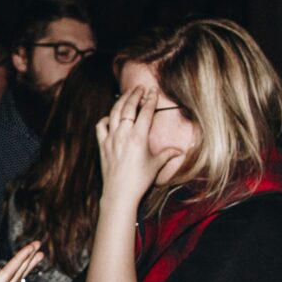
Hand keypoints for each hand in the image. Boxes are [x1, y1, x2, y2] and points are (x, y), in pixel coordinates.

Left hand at [94, 88, 181, 208]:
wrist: (120, 193)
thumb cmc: (140, 180)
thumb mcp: (156, 165)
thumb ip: (168, 154)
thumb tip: (180, 151)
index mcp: (139, 137)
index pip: (145, 112)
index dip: (150, 100)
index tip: (153, 91)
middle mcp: (124, 134)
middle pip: (128, 107)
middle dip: (135, 95)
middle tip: (140, 88)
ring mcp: (111, 138)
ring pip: (114, 112)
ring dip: (121, 101)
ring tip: (127, 94)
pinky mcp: (102, 145)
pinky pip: (101, 126)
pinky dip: (106, 118)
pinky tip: (111, 117)